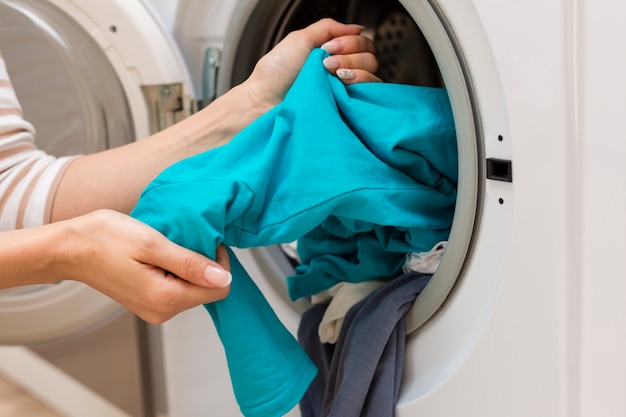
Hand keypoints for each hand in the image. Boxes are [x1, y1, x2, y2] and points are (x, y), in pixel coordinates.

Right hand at [62, 210, 230, 323]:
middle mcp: (162, 312)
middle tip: (181, 240)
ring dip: (187, 267)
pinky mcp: (148, 303)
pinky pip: (176, 289)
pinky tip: (157, 256)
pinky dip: (175, 272)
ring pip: (193, 289)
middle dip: (202, 265)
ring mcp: (154, 310)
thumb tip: (223, 277)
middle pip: (207, 291)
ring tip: (165, 247)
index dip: (218, 262)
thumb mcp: (152, 243)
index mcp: (166, 298)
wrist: (69, 249)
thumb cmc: (104, 239)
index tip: (204, 241)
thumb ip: (189, 263)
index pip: (220, 288)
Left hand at [243, 18, 380, 114]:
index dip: (350, 42)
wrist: (264, 102)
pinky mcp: (347, 109)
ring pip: (372, 74)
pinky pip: (370, 95)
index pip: (362, 43)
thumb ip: (328, 28)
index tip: (329, 48)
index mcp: (332, 56)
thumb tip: (356, 27)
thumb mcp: (299, 39)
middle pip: (370, 57)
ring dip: (353, 69)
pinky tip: (341, 85)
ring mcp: (345, 92)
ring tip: (331, 75)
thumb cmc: (275, 75)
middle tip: (327, 63)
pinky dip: (360, 83)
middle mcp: (342, 73)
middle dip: (350, 55)